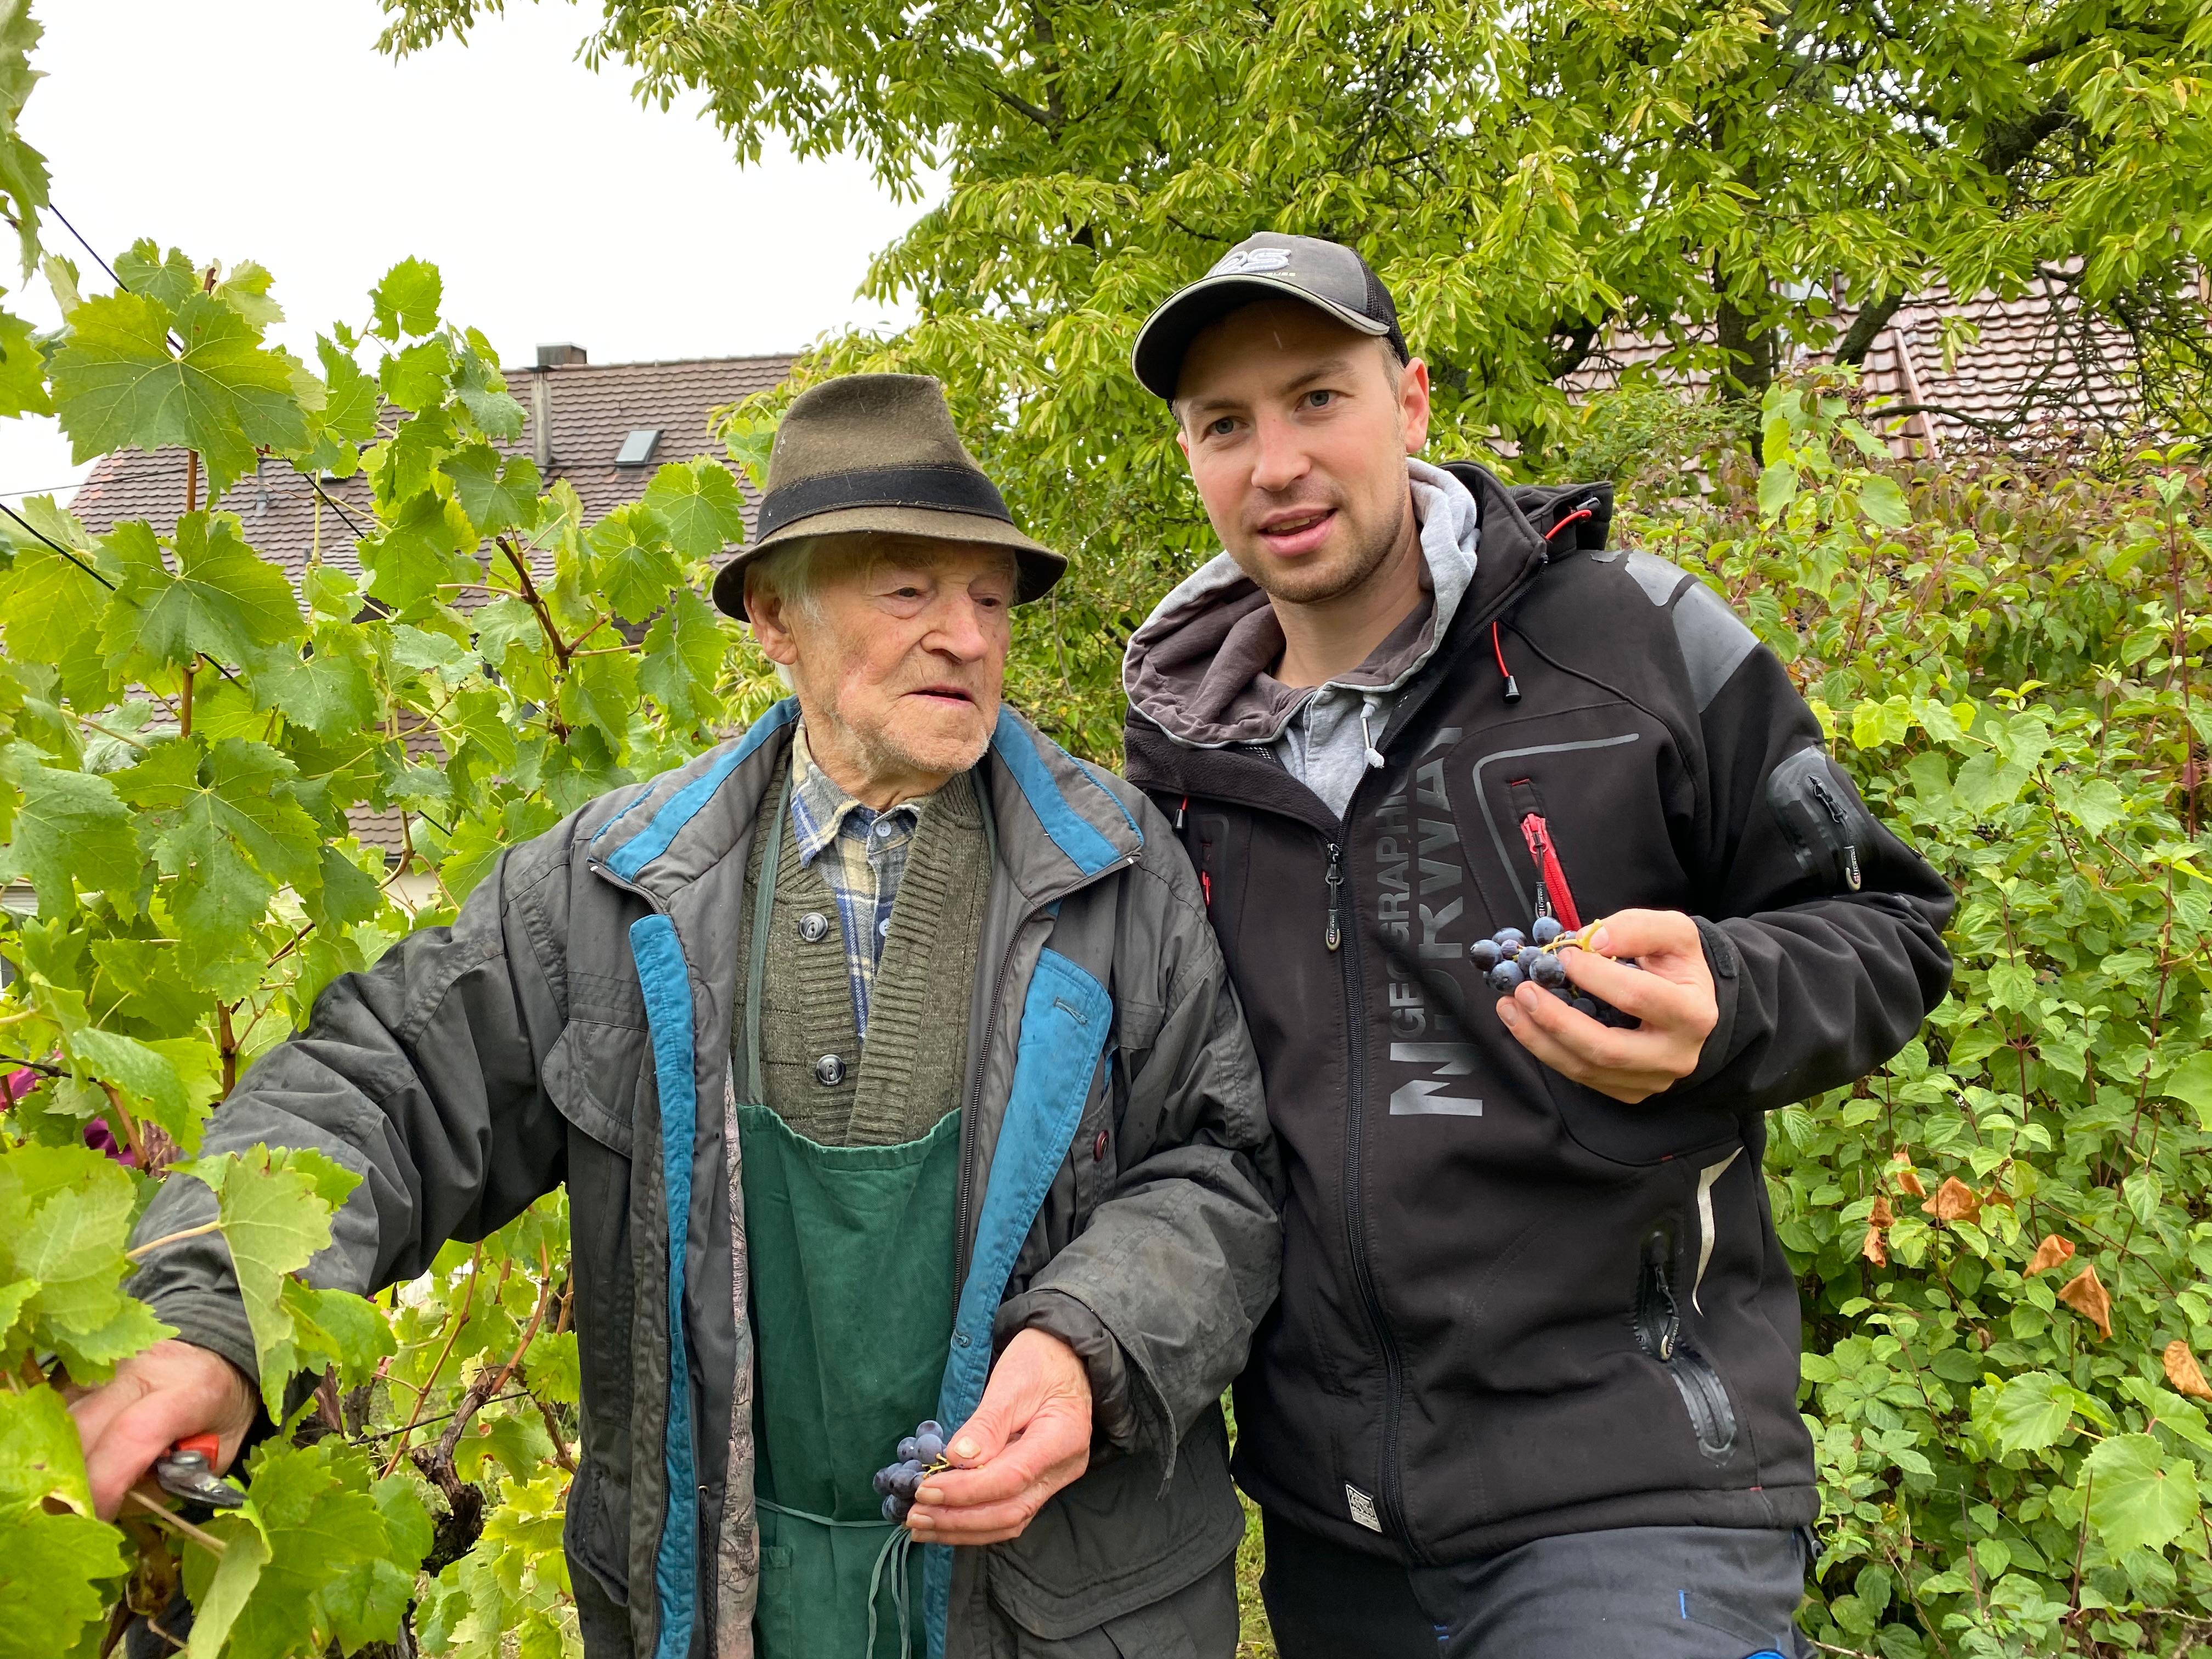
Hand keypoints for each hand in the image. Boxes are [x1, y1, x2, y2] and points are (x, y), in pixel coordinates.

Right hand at [66, 1339, 255, 1520]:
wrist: (217, 1360)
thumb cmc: (221, 1415)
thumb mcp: (218, 1455)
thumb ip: (170, 1482)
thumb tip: (114, 1504)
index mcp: (190, 1388)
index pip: (134, 1434)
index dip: (106, 1485)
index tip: (96, 1521)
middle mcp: (141, 1368)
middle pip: (82, 1428)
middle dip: (70, 1481)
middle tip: (73, 1516)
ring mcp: (105, 1365)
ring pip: (59, 1422)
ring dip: (58, 1464)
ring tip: (73, 1492)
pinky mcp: (80, 1370)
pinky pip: (55, 1414)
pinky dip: (57, 1446)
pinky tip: (72, 1464)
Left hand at [907, 1328, 1091, 1545]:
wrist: (1066, 1358)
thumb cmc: (1039, 1361)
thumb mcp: (1011, 1382)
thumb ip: (987, 1424)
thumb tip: (957, 1459)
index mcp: (1062, 1438)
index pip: (1011, 1478)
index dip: (965, 1490)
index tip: (926, 1489)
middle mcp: (1062, 1468)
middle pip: (1010, 1511)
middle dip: (958, 1519)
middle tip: (915, 1516)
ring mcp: (1054, 1480)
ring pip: (1009, 1520)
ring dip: (962, 1528)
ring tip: (922, 1526)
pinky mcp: (1041, 1484)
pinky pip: (1008, 1512)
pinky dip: (974, 1521)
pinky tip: (944, 1521)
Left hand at [1494, 908, 1717, 1103]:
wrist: (1689, 1002)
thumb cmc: (1677, 965)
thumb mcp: (1673, 933)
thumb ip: (1638, 928)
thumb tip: (1594, 940)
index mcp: (1692, 1013)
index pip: (1637, 997)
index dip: (1596, 976)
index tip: (1564, 956)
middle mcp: (1674, 1055)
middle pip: (1607, 1049)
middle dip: (1557, 1020)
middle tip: (1523, 990)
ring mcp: (1651, 1079)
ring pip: (1587, 1069)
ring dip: (1540, 1038)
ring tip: (1510, 1005)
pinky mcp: (1629, 1090)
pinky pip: (1582, 1077)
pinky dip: (1547, 1051)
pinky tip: (1524, 1024)